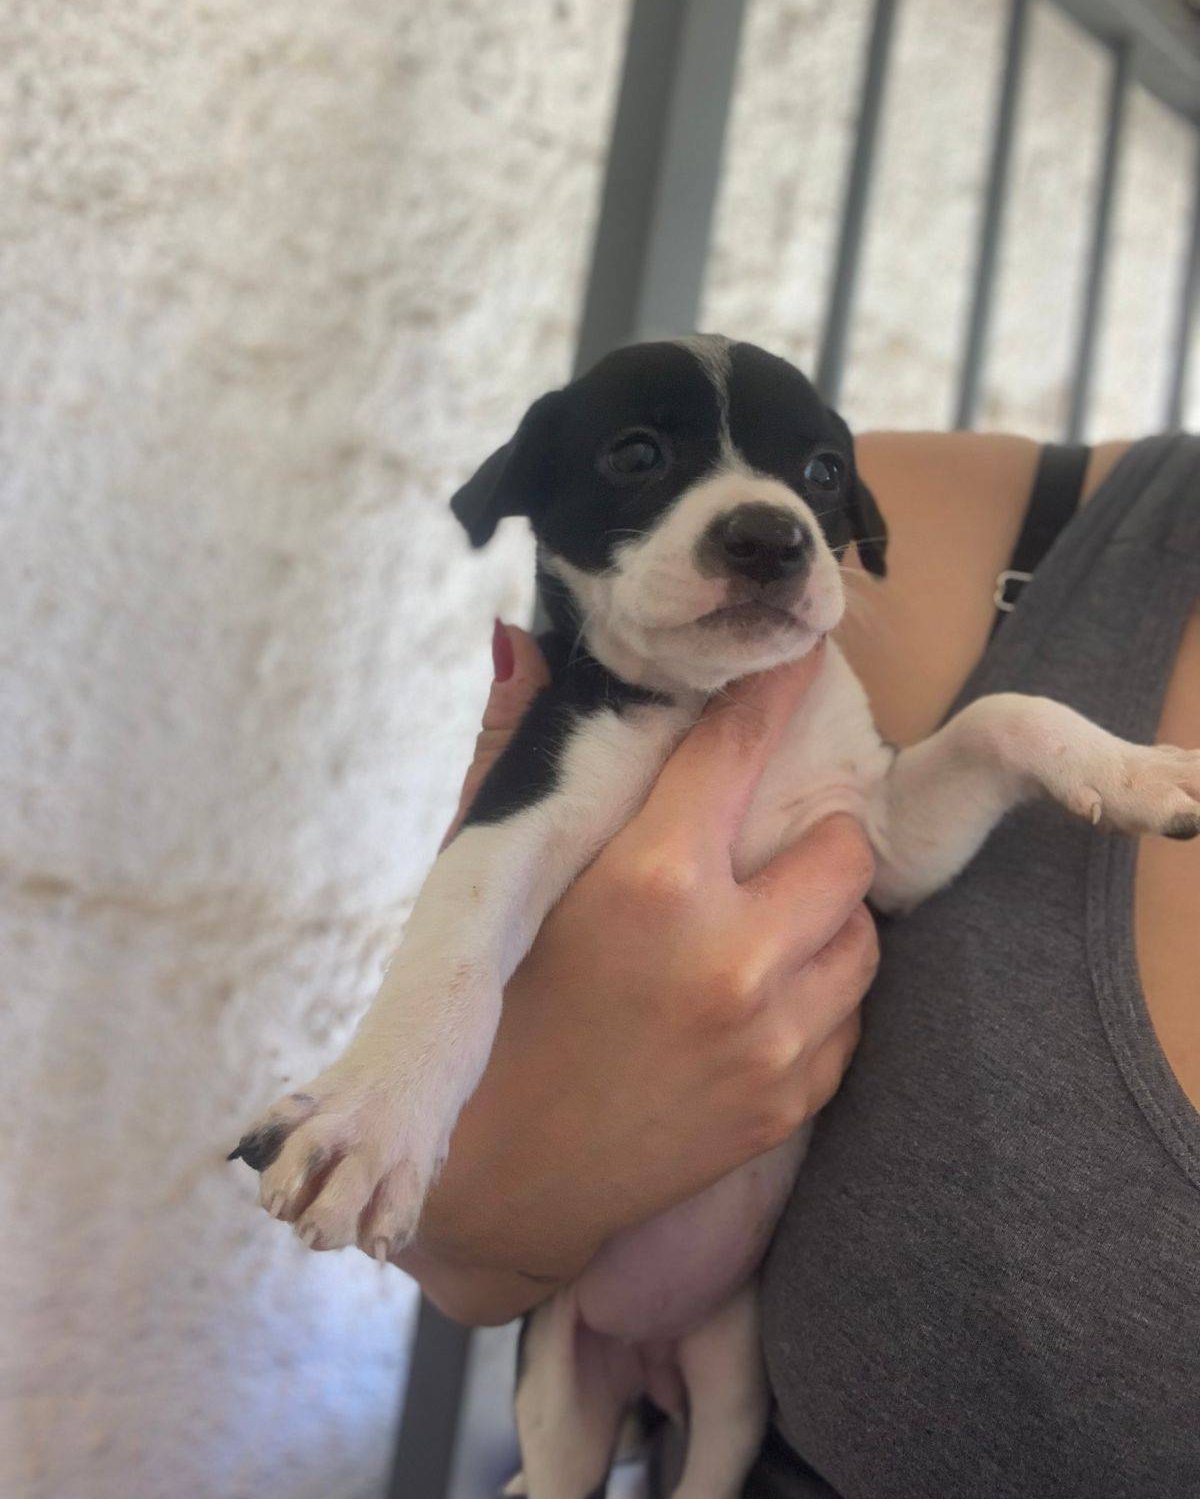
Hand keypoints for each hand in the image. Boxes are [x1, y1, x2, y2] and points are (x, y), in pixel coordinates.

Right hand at [401, 622, 878, 1323]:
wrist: (499, 1181)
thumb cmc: (492, 1011)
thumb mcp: (491, 882)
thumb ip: (507, 754)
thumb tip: (518, 638)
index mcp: (648, 882)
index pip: (740, 747)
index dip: (774, 692)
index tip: (799, 658)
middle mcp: (727, 954)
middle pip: (842, 847)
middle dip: (812, 834)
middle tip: (770, 843)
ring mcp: (770, 1037)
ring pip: (864, 933)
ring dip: (827, 916)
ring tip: (772, 919)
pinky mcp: (788, 1102)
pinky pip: (853, 1015)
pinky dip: (822, 992)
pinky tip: (766, 993)